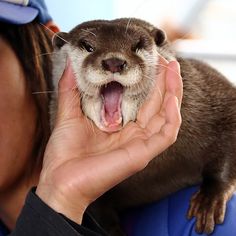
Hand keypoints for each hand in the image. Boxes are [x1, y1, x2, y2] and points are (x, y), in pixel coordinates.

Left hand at [36, 56, 182, 223]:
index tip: (146, 59)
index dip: (146, 80)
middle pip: (156, 103)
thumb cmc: (64, 152)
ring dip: (173, 93)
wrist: (61, 180)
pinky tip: (171, 97)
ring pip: (166, 115)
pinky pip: (167, 133)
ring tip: (173, 70)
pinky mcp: (143, 153)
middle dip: (163, 81)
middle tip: (165, 58)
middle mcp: (133, 132)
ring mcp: (140, 143)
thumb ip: (71, 88)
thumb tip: (70, 63)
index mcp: (119, 124)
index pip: (140, 99)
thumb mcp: (69, 113)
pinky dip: (172, 115)